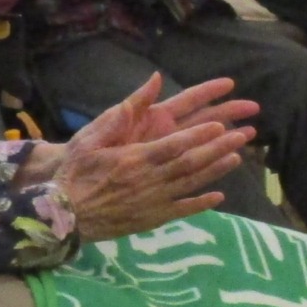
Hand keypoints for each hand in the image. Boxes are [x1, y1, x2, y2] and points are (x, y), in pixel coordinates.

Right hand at [54, 74, 256, 242]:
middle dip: (218, 148)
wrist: (64, 217)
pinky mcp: (152, 218)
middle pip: (190, 163)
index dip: (199, 136)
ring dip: (216, 170)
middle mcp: (148, 180)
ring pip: (191, 184)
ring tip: (238, 158)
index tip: (220, 126)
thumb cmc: (76, 173)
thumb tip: (144, 87)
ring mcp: (153, 201)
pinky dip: (201, 203)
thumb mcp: (90, 139)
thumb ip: (119, 115)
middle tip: (242, 137)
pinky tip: (219, 196)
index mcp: (134, 159)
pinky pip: (182, 210)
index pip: (173, 145)